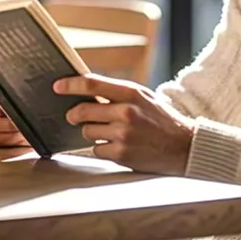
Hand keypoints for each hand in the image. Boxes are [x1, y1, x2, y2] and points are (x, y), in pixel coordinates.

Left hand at [55, 74, 193, 174]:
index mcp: (131, 93)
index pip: (92, 84)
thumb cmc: (160, 118)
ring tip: (111, 131)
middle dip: (74, 114)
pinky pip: (97, 150)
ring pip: (87, 132)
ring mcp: (123, 135)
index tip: (56, 86)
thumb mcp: (143, 97)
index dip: (70, 84)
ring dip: (93, 132)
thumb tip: (85, 90)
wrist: (183, 146)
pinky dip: (103, 148)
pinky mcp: (122, 154)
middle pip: (82, 111)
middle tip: (74, 115)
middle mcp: (126, 112)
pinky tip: (119, 145)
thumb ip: (117, 93)